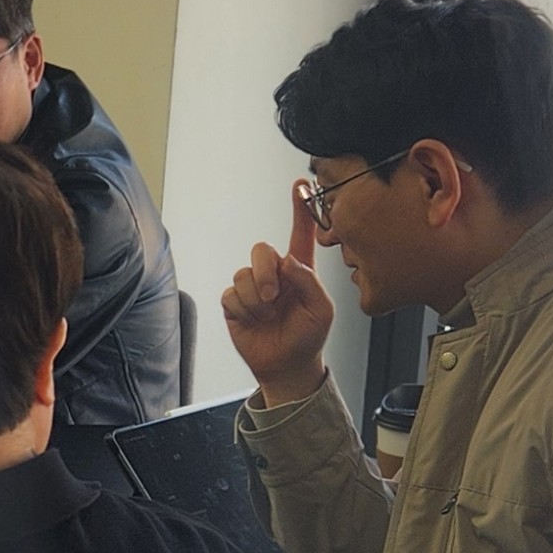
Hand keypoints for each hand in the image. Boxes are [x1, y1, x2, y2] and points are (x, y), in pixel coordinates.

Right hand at [220, 188, 337, 406]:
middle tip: (273, 297)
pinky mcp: (235, 303)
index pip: (299, 234)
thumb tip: (287, 262)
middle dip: (264, 273)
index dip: (300, 209)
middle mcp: (274, 275)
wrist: (286, 366)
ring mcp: (253, 287)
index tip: (300, 185)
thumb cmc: (308, 337)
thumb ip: (309, 281)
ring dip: (257, 299)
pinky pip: (231, 294)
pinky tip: (254, 320)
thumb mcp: (321, 309)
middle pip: (261, 250)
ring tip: (267, 316)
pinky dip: (244, 310)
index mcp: (299, 271)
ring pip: (244, 275)